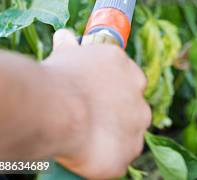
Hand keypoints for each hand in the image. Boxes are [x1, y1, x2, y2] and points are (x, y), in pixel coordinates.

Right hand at [43, 29, 150, 178]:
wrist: (59, 108)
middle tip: (92, 121)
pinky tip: (89, 156)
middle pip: (134, 108)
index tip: (98, 98)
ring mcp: (136, 124)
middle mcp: (138, 94)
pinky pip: (121, 158)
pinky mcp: (129, 151)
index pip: (130, 80)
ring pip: (130, 135)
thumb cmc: (61, 77)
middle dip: (117, 115)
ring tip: (89, 141)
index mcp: (127, 67)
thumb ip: (70, 45)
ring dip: (114, 138)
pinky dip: (108, 159)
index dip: (113, 91)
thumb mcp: (65, 53)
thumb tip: (64, 36)